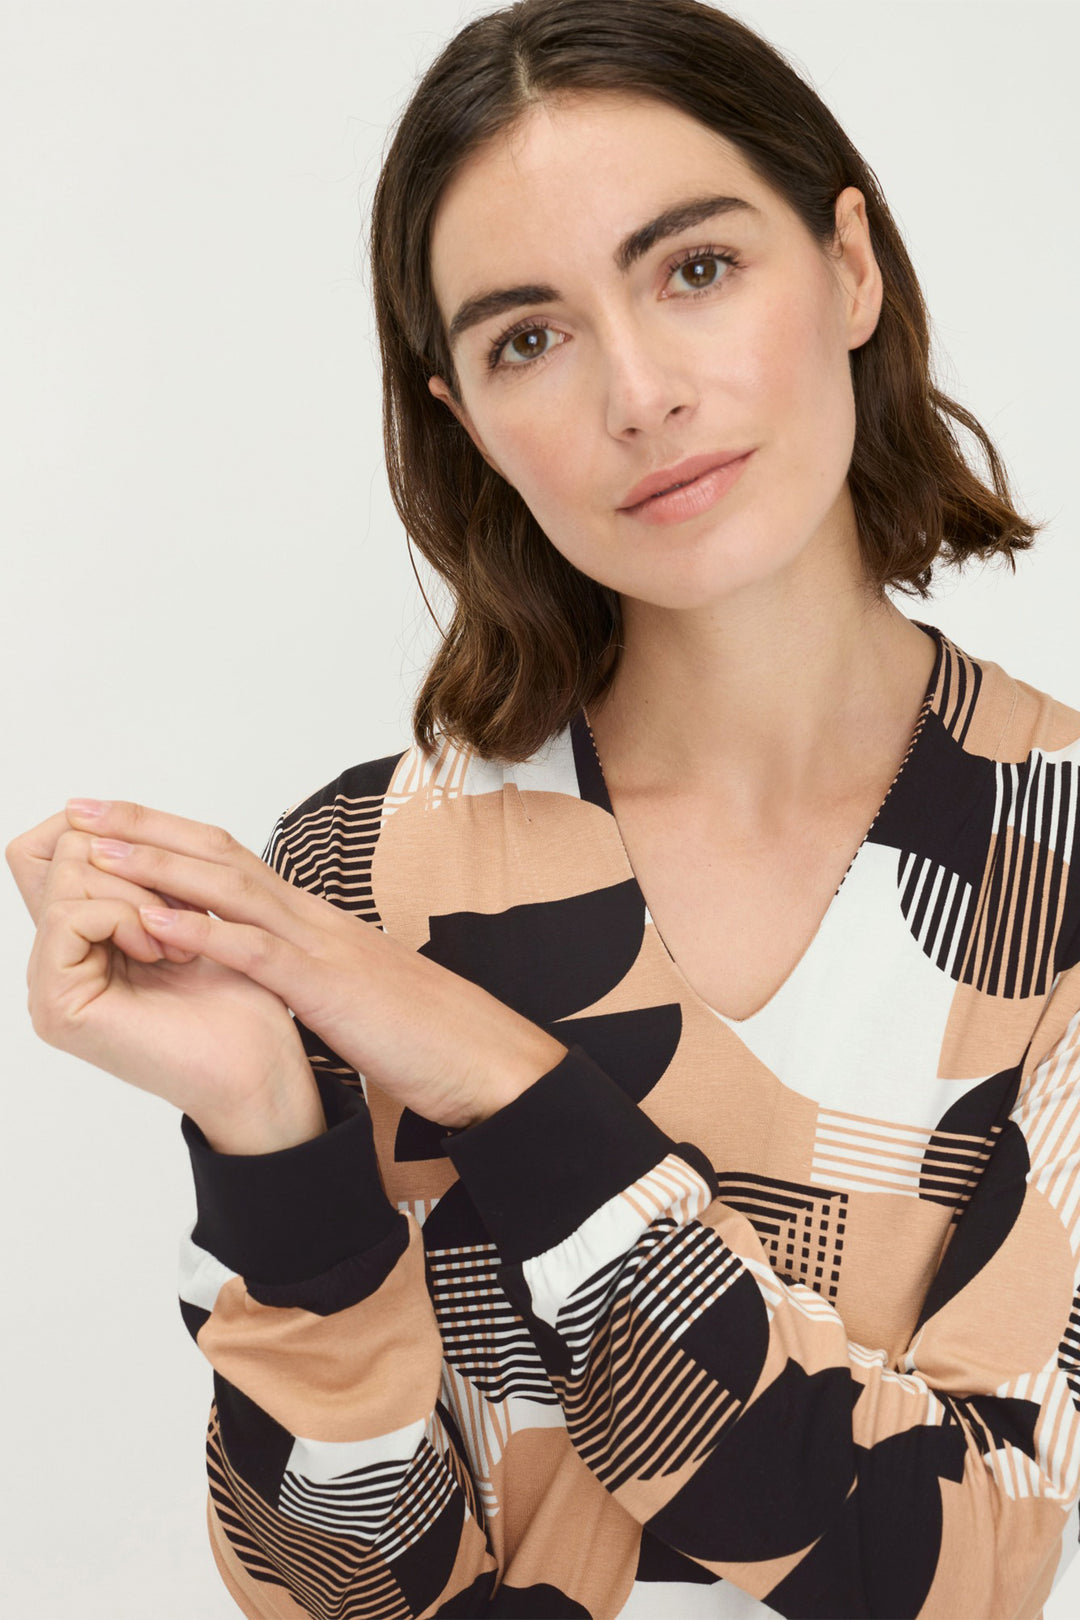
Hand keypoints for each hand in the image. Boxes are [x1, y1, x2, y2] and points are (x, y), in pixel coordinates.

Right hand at [6, 810, 324, 1151]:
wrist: (260, 1066)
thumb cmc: (241, 997)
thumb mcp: (185, 910)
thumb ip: (135, 874)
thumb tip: (86, 814)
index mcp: (81, 937)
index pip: (51, 847)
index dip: (107, 829)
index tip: (164, 856)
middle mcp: (56, 959)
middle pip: (63, 852)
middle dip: (138, 865)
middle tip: (184, 917)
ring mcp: (50, 985)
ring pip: (69, 877)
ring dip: (142, 896)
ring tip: (179, 946)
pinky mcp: (57, 1006)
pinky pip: (71, 916)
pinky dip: (127, 919)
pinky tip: (164, 957)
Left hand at [51, 799, 565, 1129]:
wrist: (485, 1057)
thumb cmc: (425, 1034)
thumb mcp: (353, 995)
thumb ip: (311, 972)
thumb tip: (275, 970)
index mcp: (316, 924)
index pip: (234, 863)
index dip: (172, 838)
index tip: (115, 825)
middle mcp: (313, 920)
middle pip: (219, 856)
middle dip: (147, 829)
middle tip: (82, 807)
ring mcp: (320, 947)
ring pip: (229, 890)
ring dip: (159, 865)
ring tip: (98, 848)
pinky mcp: (326, 988)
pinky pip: (255, 952)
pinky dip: (201, 931)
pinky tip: (151, 920)